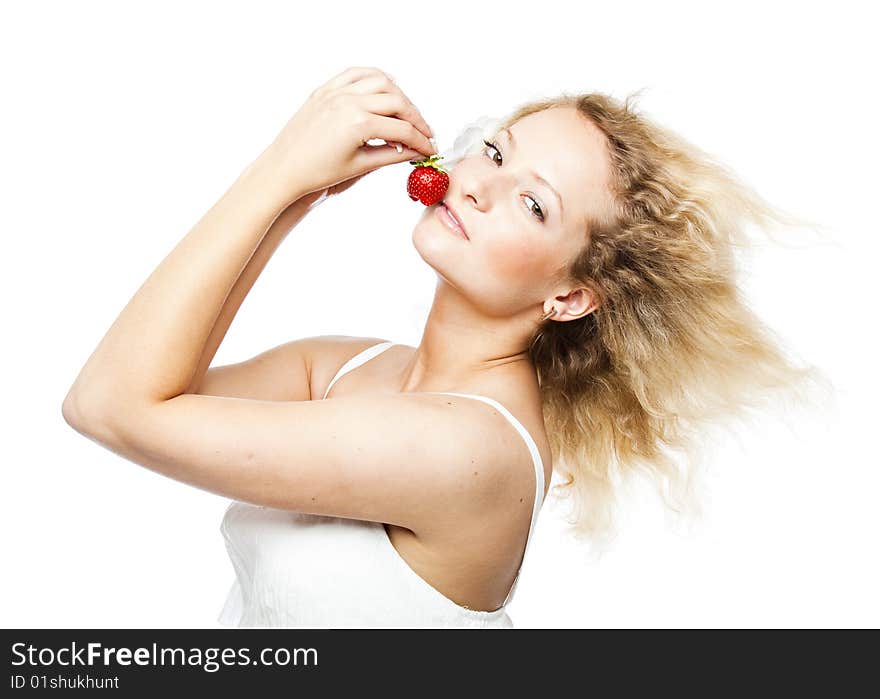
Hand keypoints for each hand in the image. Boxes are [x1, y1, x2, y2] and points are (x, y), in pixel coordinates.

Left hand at [259, 66, 436, 203]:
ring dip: (400, 95)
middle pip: (397, 102)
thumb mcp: (358, 166)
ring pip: (381, 81)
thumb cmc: (315, 173)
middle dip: (416, 118)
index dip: (420, 141)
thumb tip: (413, 152)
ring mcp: (336, 92)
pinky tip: (384, 88)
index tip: (429, 148)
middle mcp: (348, 101)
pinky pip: (356, 73)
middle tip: (424, 133)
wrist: (283, 169)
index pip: (401, 129)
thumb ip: (391, 156)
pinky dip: (374, 77)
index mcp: (357, 123)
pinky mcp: (325, 90)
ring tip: (407, 113)